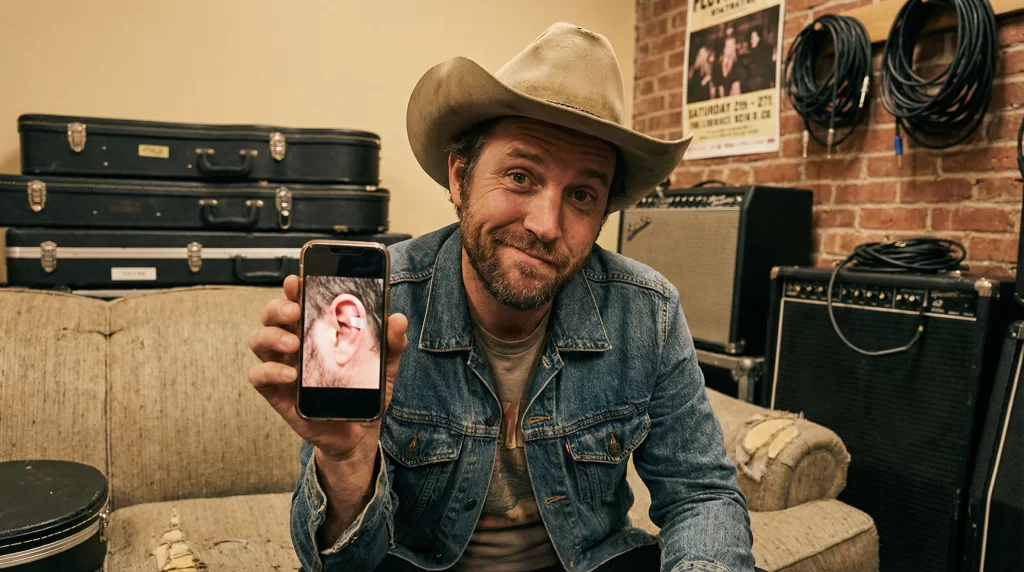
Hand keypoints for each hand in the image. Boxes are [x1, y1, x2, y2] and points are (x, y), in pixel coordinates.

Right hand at [247, 274, 408, 461]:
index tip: (298, 280)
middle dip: (278, 307)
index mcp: (316, 329)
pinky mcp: (276, 392)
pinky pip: (259, 376)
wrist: (358, 432)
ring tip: (293, 344)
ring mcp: (282, 366)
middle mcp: (294, 343)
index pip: (298, 300)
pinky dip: (270, 372)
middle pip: (271, 314)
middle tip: (295, 312)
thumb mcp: (384, 365)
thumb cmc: (364, 391)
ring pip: (259, 340)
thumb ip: (391, 343)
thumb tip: (398, 319)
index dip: (294, 287)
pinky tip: (290, 375)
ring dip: (271, 336)